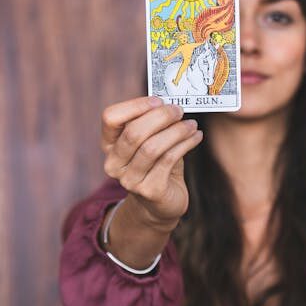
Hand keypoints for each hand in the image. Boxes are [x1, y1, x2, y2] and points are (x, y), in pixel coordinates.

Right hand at [100, 95, 203, 227]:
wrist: (161, 204)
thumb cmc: (157, 166)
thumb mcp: (150, 141)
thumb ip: (153, 123)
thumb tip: (171, 102)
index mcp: (109, 145)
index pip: (111, 118)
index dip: (134, 106)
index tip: (158, 101)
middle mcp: (114, 164)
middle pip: (133, 133)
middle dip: (160, 117)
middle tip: (179, 110)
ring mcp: (130, 180)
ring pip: (152, 147)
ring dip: (176, 131)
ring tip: (191, 125)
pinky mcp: (150, 191)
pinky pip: (168, 160)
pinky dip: (185, 144)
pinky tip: (196, 137)